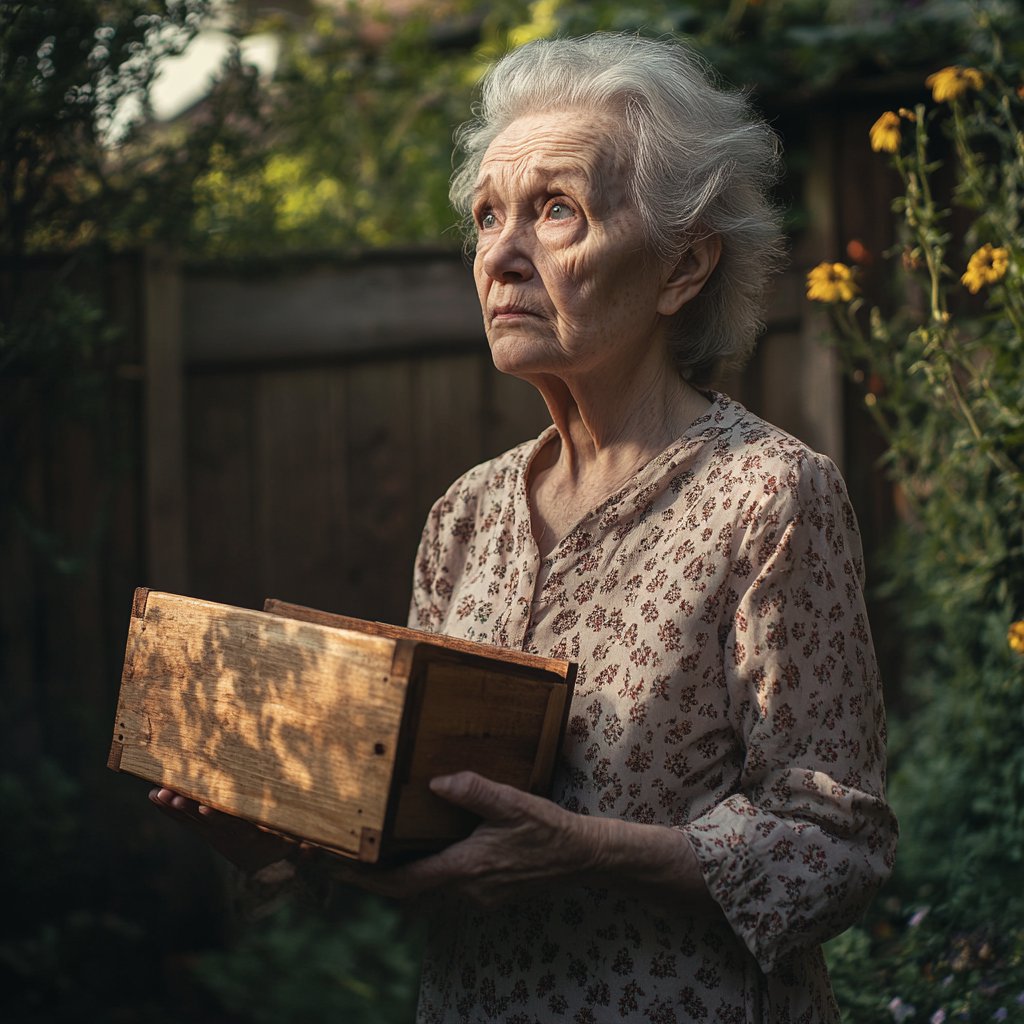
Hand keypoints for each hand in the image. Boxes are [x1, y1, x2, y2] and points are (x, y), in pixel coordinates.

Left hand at [148, 788, 303, 872]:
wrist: (267, 868)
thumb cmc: (288, 845)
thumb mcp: (299, 848)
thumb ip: (305, 850)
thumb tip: (312, 848)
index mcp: (253, 838)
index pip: (234, 827)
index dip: (219, 818)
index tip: (204, 808)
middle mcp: (231, 837)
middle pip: (208, 822)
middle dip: (190, 809)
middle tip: (173, 797)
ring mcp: (217, 835)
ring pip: (194, 821)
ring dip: (175, 807)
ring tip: (157, 794)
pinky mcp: (208, 834)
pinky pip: (186, 822)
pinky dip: (169, 810)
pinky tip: (153, 796)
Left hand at [323, 771, 599, 908]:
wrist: (582, 858)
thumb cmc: (548, 829)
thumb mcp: (512, 802)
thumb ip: (473, 791)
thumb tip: (436, 781)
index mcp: (466, 869)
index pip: (402, 882)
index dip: (365, 877)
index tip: (336, 865)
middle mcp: (465, 893)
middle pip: (404, 897)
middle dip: (370, 883)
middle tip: (339, 863)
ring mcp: (476, 900)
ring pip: (421, 901)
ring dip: (393, 886)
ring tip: (369, 863)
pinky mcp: (485, 898)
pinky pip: (440, 897)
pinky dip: (418, 884)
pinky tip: (416, 862)